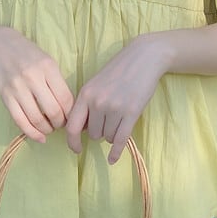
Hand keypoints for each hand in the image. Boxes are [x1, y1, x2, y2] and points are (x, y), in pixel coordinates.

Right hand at [0, 28, 74, 143]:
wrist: (0, 45)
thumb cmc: (29, 54)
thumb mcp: (48, 61)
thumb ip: (58, 82)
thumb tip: (69, 108)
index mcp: (48, 67)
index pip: (65, 98)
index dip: (71, 113)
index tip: (71, 117)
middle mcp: (33, 78)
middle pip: (53, 111)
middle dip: (61, 123)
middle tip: (61, 124)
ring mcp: (17, 88)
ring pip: (37, 119)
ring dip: (47, 129)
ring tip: (50, 128)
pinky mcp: (5, 96)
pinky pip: (20, 121)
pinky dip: (32, 133)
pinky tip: (39, 137)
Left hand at [65, 36, 165, 163]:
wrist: (144, 58)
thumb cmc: (119, 69)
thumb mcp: (96, 83)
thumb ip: (87, 104)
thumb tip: (81, 129)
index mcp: (85, 94)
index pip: (72, 126)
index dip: (72, 142)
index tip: (76, 149)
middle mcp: (98, 103)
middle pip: (93, 134)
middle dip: (100, 131)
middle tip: (109, 119)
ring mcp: (114, 108)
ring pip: (108, 136)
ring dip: (113, 133)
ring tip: (120, 116)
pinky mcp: (131, 113)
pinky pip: (120, 139)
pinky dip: (116, 152)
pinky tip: (112, 159)